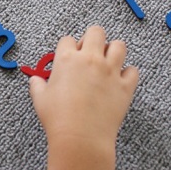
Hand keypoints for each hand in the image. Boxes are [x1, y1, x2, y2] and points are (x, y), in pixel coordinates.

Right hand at [29, 26, 138, 169]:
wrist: (80, 137)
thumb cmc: (59, 119)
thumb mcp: (40, 99)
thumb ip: (37, 85)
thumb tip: (36, 80)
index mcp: (67, 59)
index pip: (68, 39)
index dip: (68, 47)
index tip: (70, 55)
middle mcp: (90, 59)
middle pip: (96, 32)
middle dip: (93, 38)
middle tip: (91, 50)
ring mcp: (110, 71)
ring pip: (119, 45)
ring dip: (114, 50)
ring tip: (109, 60)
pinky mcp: (124, 86)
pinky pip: (133, 71)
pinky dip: (128, 74)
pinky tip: (120, 79)